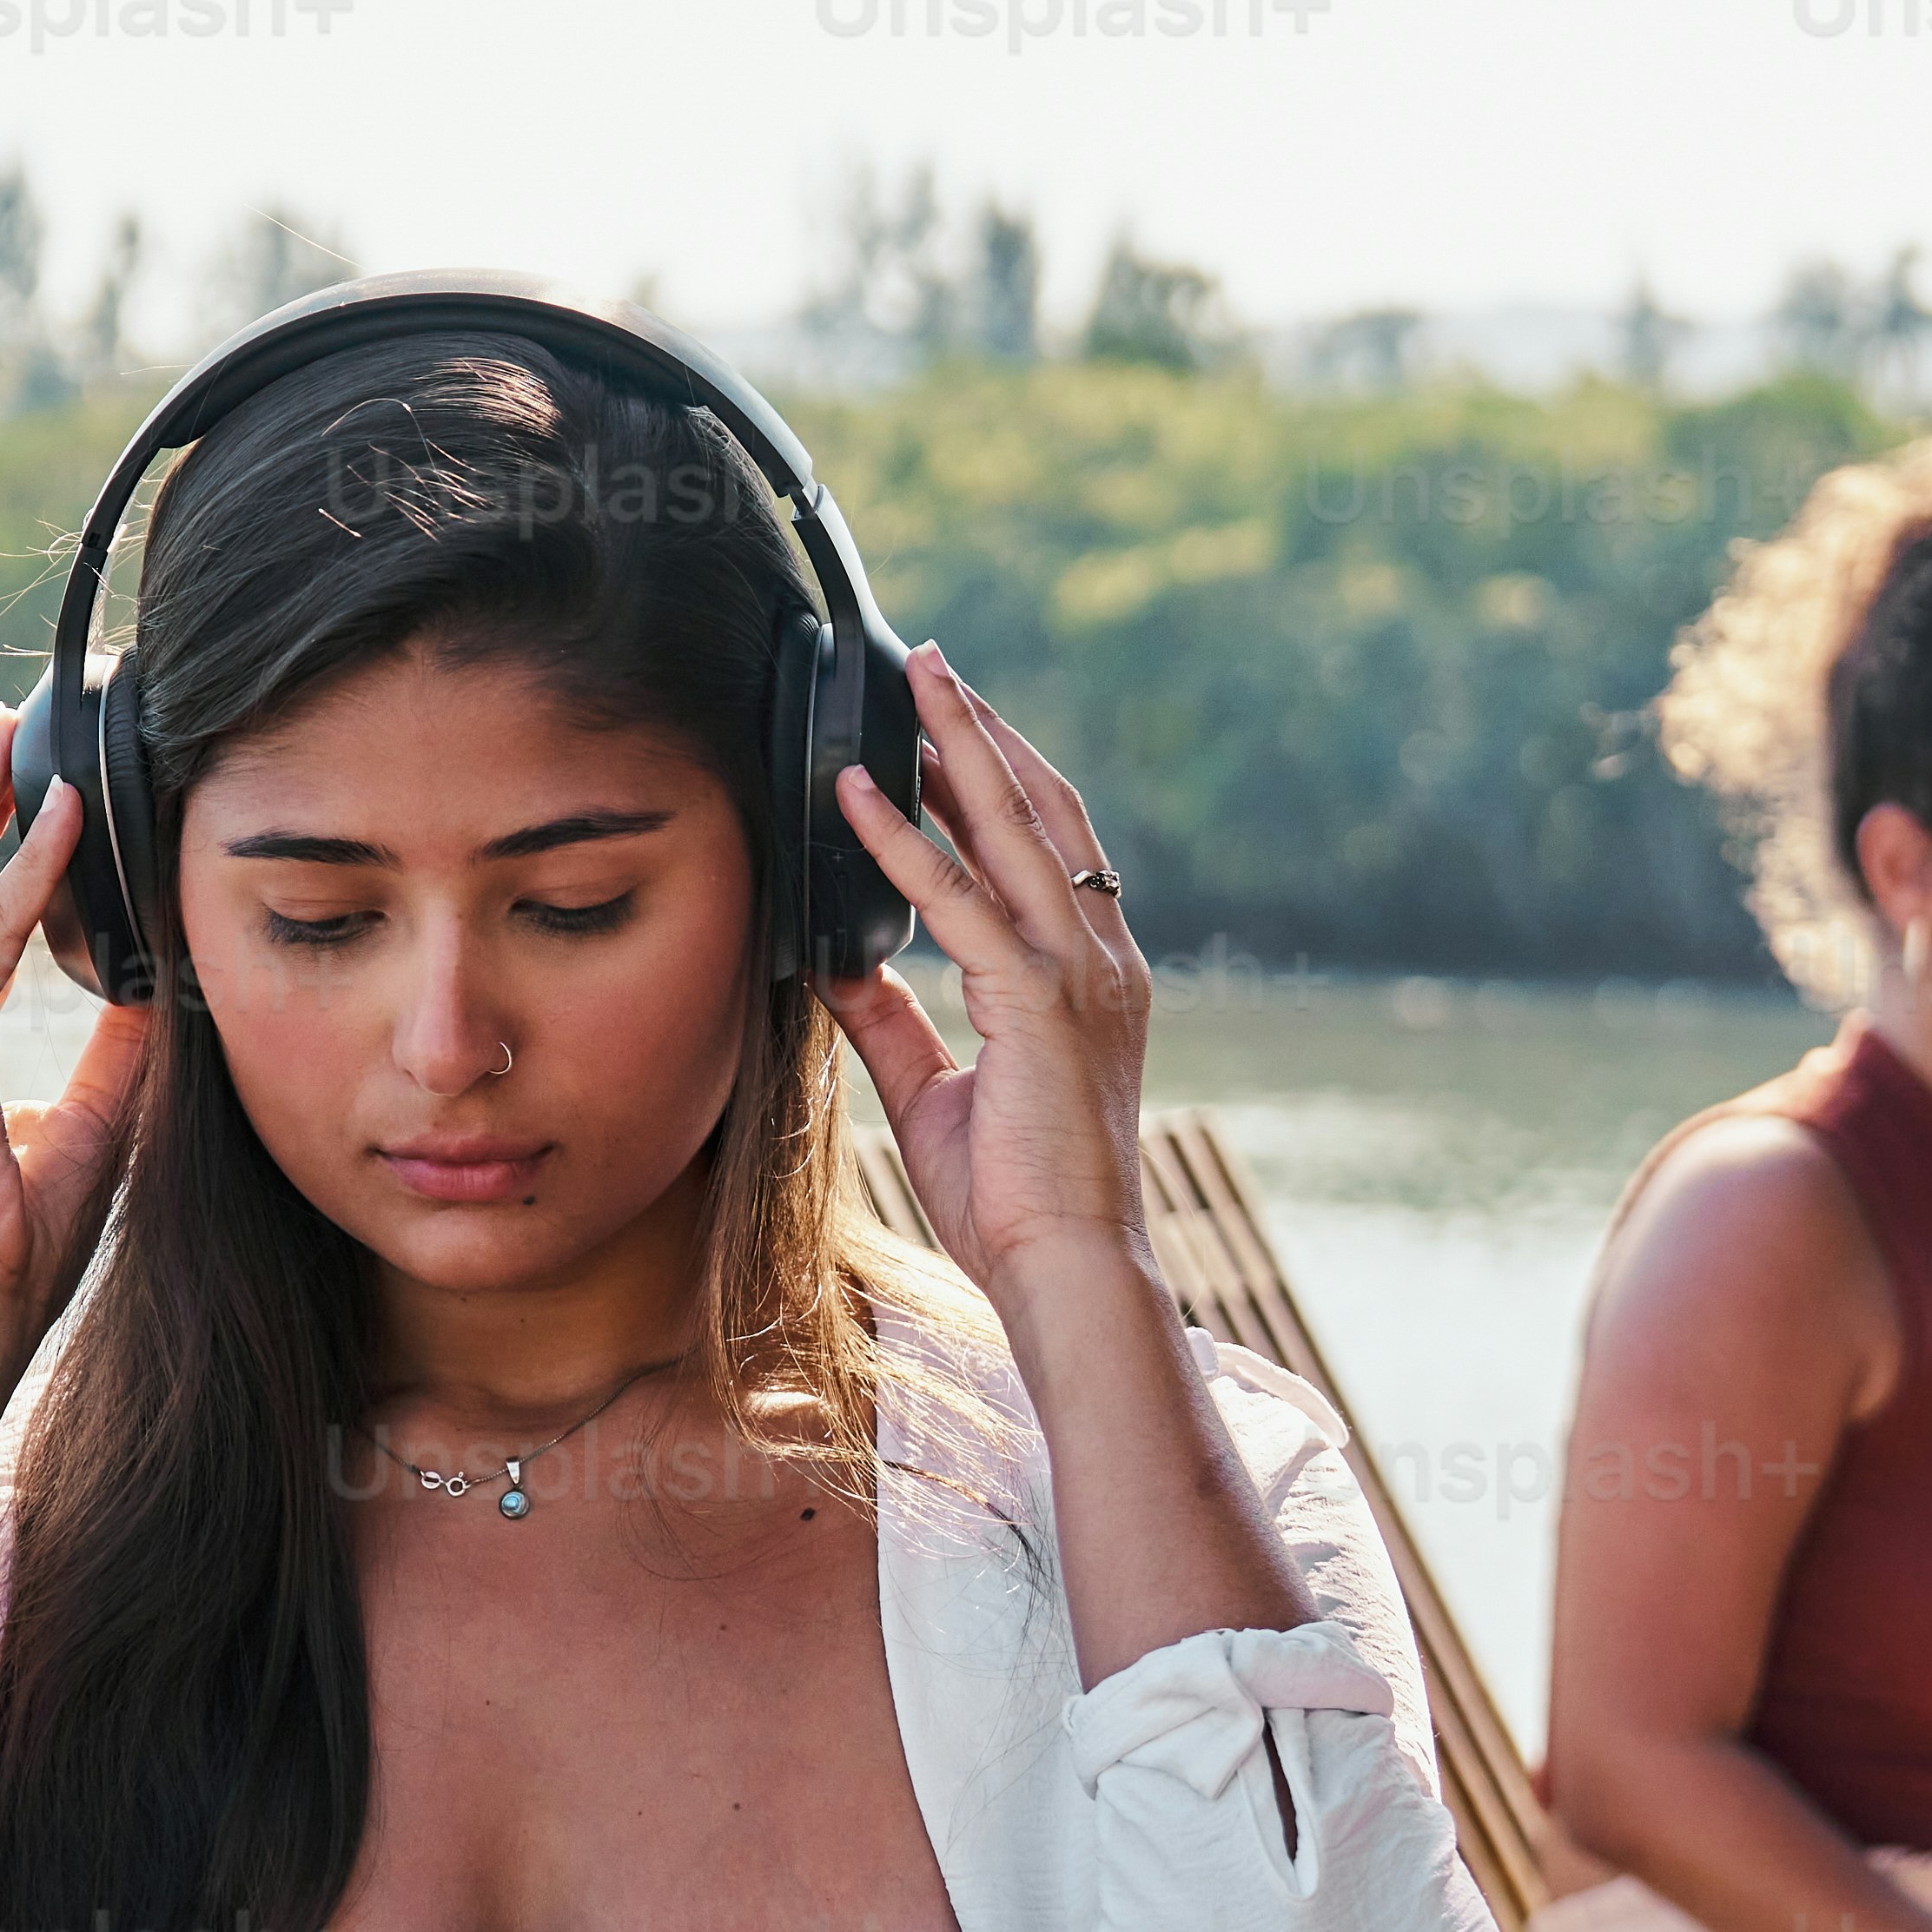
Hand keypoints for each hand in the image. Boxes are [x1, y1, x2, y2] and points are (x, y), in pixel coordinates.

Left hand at [822, 647, 1148, 1304]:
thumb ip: (889, 1020)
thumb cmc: (1015, 1199)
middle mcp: (1099, 957)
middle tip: (929, 661)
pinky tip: (856, 794)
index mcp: (1092, 974)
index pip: (1046, 846)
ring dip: (955, 745)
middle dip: (982, 728)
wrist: (1068, 1270)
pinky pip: (959, 900)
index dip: (999, 775)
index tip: (945, 725)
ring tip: (909, 680)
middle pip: (1040, 808)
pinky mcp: (1039, 1002)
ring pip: (1011, 827)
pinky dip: (905, 842)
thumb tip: (832, 961)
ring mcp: (1078, 973)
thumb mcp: (935, 1091)